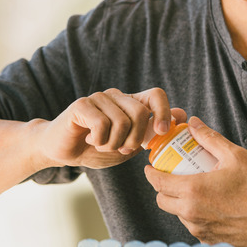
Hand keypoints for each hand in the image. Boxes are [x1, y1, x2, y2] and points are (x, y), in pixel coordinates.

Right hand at [36, 88, 185, 168]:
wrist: (64, 152)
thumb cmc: (97, 148)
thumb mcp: (129, 144)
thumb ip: (152, 132)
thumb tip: (182, 115)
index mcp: (131, 103)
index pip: (156, 95)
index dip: (163, 112)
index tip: (162, 132)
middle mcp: (117, 96)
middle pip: (140, 113)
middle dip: (133, 140)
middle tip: (121, 149)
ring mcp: (99, 98)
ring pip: (122, 122)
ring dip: (113, 144)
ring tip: (102, 145)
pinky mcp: (82, 104)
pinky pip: (102, 125)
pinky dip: (99, 141)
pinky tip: (90, 140)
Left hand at [144, 116, 246, 246]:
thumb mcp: (235, 156)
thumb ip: (210, 138)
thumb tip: (193, 123)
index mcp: (192, 190)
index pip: (157, 182)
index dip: (150, 173)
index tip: (150, 167)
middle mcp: (190, 213)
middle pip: (162, 200)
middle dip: (162, 188)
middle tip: (172, 177)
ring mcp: (198, 229)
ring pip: (177, 213)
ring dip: (179, 202)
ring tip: (194, 189)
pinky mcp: (207, 241)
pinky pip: (192, 225)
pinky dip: (194, 215)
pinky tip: (209, 205)